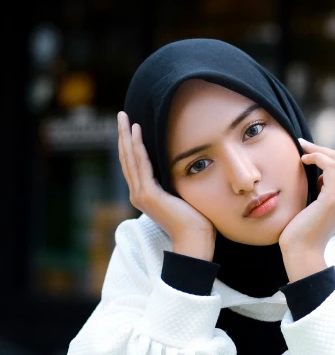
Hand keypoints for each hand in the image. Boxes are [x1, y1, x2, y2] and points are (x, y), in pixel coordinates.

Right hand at [117, 111, 215, 256]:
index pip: (133, 164)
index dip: (129, 144)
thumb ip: (175, 184)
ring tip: (123, 117)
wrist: (194, 240)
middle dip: (123, 135)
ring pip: (130, 158)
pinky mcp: (148, 194)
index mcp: (144, 195)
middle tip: (120, 115)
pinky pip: (141, 164)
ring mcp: (141, 194)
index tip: (129, 126)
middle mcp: (138, 194)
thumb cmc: (194, 221)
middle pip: (126, 158)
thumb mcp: (181, 196)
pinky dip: (138, 146)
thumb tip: (183, 168)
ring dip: (126, 135)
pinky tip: (136, 131)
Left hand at [278, 138, 334, 254]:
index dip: (323, 155)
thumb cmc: (301, 231)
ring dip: (317, 151)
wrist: (302, 251)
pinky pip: (330, 166)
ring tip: (300, 150)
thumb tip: (316, 175)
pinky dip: (316, 158)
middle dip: (319, 149)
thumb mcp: (314, 205)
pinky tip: (303, 161)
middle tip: (300, 144)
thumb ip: (320, 190)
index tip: (305, 150)